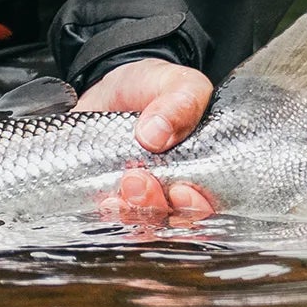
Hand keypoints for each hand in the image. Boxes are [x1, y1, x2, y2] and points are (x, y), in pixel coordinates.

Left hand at [76, 59, 218, 227]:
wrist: (114, 83)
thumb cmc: (155, 87)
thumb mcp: (178, 84)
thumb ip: (180, 104)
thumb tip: (155, 133)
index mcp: (196, 173)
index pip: (204, 208)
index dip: (195, 208)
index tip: (182, 190)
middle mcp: (166, 191)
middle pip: (167, 221)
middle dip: (154, 207)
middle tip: (139, 179)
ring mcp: (133, 195)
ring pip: (135, 223)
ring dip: (127, 212)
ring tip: (120, 187)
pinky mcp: (101, 191)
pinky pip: (102, 215)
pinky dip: (102, 211)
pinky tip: (102, 199)